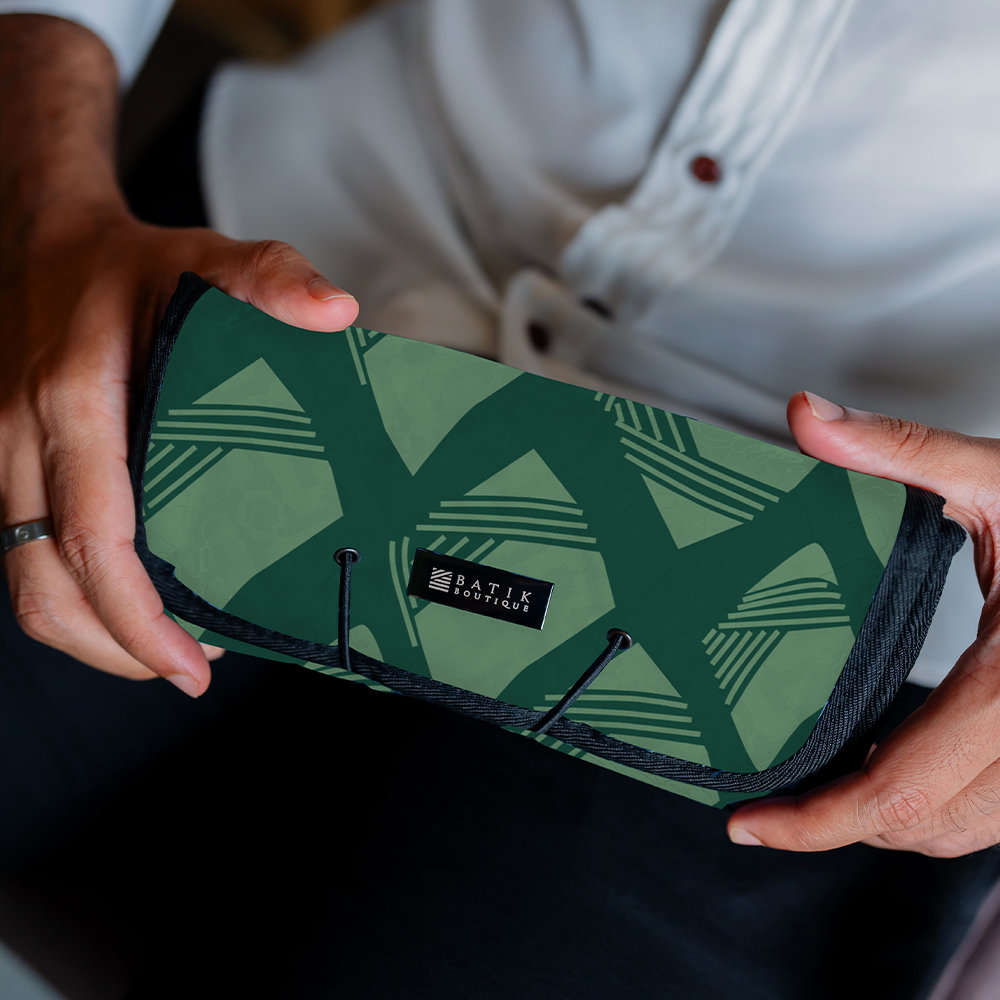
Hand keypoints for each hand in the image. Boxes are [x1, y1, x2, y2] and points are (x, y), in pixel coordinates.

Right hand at [0, 208, 358, 693]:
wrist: (44, 243)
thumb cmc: (133, 265)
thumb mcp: (210, 258)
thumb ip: (273, 280)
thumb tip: (337, 313)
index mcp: (75, 401)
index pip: (95, 538)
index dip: (137, 619)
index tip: (190, 664)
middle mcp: (24, 440)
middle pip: (48, 586)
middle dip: (116, 650)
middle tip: (193, 672)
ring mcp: (7, 461)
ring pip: (27, 585)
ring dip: (94, 636)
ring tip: (172, 652)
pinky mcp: (11, 472)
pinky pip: (26, 559)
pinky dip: (78, 600)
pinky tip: (139, 605)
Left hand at [727, 390, 999, 856]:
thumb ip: (903, 450)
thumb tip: (807, 417)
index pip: (901, 789)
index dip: (815, 823)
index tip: (749, 823)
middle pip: (924, 827)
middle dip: (840, 824)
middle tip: (774, 801)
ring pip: (965, 834)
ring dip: (889, 821)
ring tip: (822, 791)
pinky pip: (994, 815)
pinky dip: (935, 805)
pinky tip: (894, 766)